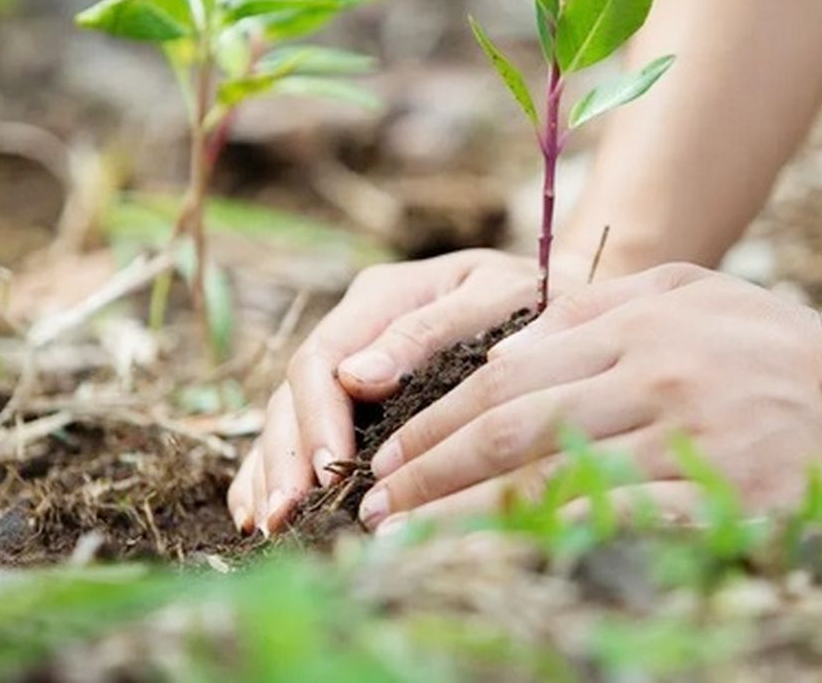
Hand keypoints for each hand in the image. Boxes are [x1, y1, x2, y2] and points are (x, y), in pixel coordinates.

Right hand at [227, 247, 592, 535]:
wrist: (564, 302)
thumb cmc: (537, 299)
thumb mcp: (494, 298)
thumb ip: (428, 331)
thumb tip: (355, 378)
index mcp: (382, 296)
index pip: (323, 358)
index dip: (317, 417)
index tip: (326, 471)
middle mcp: (355, 329)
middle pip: (295, 393)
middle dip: (286, 456)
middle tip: (286, 515)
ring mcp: (351, 363)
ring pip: (287, 416)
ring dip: (271, 471)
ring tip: (268, 525)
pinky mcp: (356, 397)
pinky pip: (300, 432)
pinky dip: (273, 470)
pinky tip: (257, 513)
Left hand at [355, 263, 821, 532]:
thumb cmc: (771, 340)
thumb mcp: (686, 291)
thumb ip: (597, 310)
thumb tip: (503, 347)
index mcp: (634, 320)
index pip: (506, 374)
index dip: (436, 422)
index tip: (386, 458)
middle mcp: (653, 370)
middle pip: (511, 426)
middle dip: (428, 473)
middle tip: (374, 510)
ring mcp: (688, 431)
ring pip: (550, 478)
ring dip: (465, 518)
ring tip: (407, 544)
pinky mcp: (725, 492)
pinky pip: (618, 523)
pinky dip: (548, 543)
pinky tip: (504, 565)